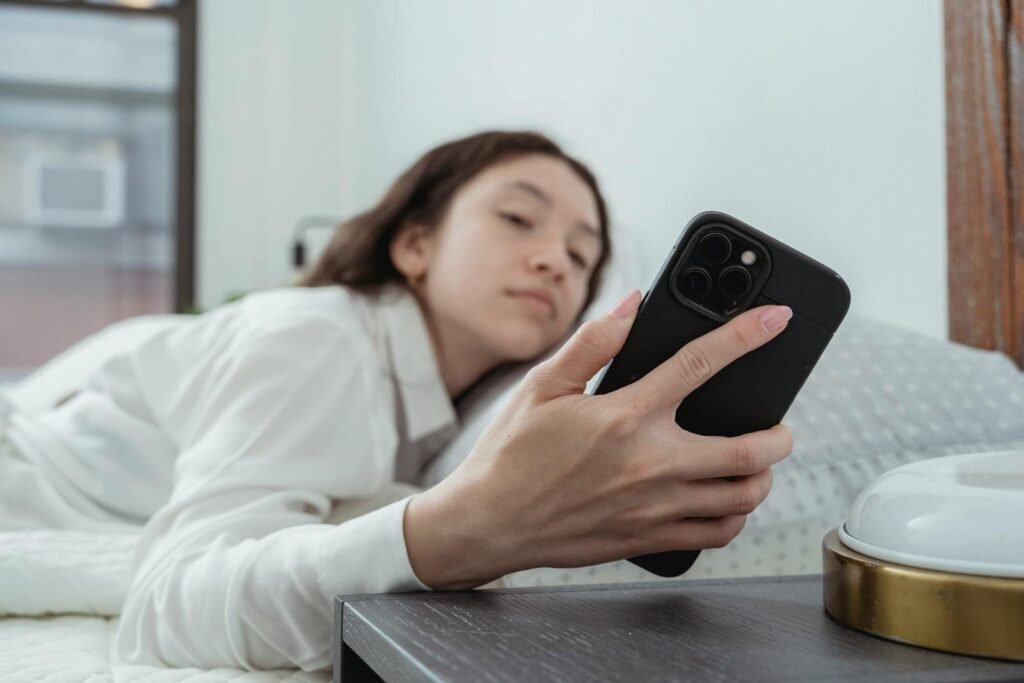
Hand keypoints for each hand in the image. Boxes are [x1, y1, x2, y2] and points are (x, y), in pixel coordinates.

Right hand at [404, 291, 794, 589]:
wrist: (488, 522)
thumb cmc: (511, 453)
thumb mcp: (543, 385)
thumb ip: (594, 342)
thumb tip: (634, 304)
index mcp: (625, 415)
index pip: (700, 364)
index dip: (746, 335)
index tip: (776, 320)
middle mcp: (649, 463)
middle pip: (749, 450)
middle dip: (779, 434)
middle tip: (779, 425)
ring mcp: (653, 507)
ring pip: (741, 498)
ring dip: (762, 478)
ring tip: (757, 464)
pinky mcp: (648, 539)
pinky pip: (716, 535)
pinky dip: (735, 518)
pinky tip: (726, 502)